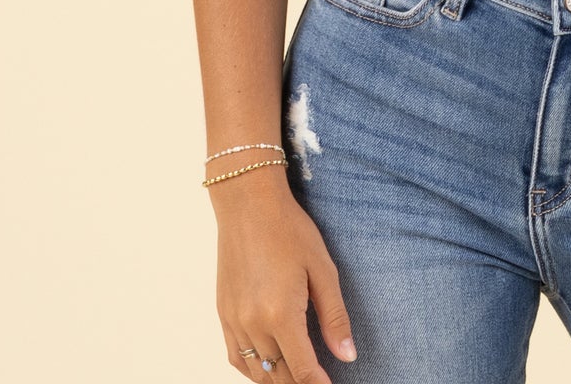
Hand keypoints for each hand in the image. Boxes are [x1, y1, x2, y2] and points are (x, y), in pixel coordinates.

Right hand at [214, 182, 356, 378]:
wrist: (248, 204)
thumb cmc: (289, 230)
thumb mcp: (322, 269)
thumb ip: (334, 317)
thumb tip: (348, 356)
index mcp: (280, 314)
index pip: (303, 370)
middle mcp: (252, 324)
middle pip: (279, 376)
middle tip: (320, 380)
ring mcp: (234, 321)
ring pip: (256, 372)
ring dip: (278, 380)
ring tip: (299, 378)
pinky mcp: (223, 313)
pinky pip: (236, 357)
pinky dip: (253, 370)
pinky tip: (269, 366)